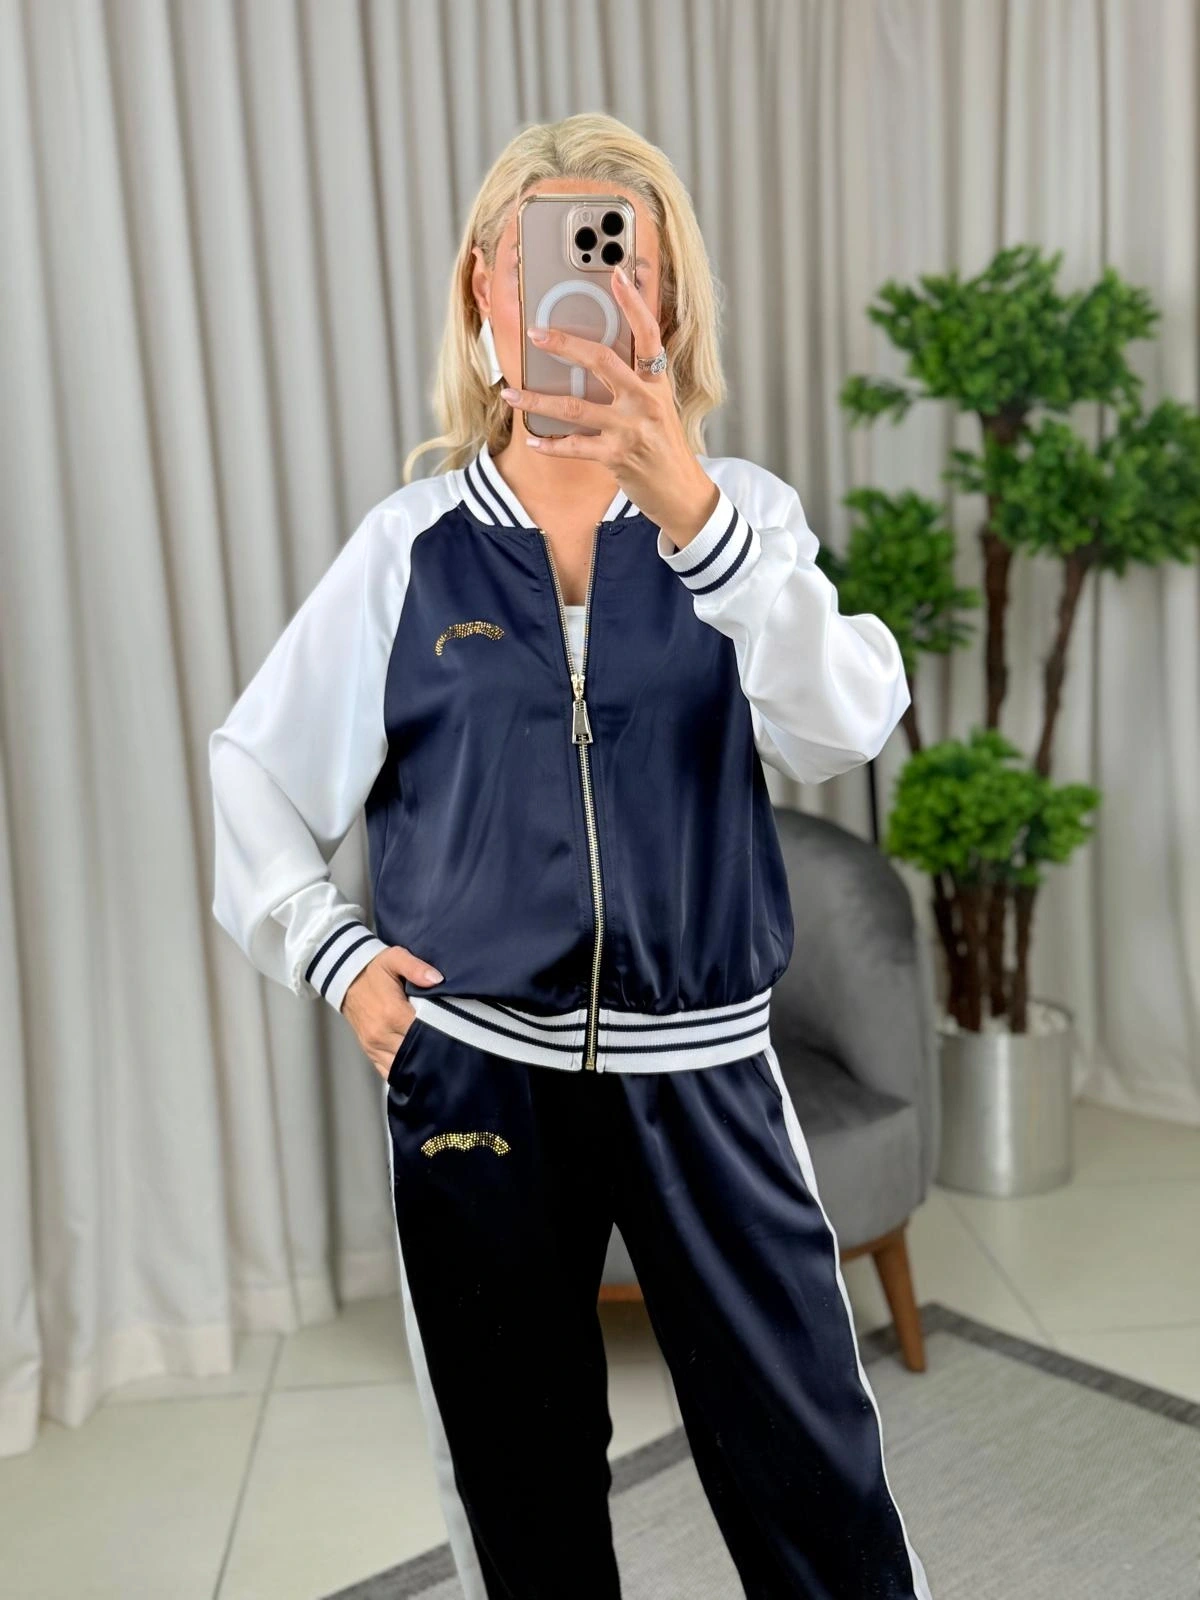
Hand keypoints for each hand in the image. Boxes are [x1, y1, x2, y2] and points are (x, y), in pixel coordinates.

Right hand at [340, 945, 441, 1079]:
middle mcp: (381, 1034)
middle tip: (453, 1046)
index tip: (458, 1031)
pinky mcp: (370, 1052)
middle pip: (415, 1052)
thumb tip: (437, 979)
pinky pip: (389, 1071)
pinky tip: (419, 1068)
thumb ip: (416, 967)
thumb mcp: (395, 958)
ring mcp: (374, 1046)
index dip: (443, 1032)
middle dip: (434, 1051)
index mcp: (392, 1012)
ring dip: (420, 1064)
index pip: (423, 1032)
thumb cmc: (374, 969)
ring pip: (403, 1066)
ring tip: (439, 1058)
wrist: (347, 978)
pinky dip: (404, 1072)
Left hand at [501, 263, 719, 547]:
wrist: (681, 493)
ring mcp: (630, 429)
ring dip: (537, 399)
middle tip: (536, 333)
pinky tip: (531, 439)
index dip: (633, 303)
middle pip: (601, 361)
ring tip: (510, 391)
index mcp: (656, 383)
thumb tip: (592, 362)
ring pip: (575, 406)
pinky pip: (574, 446)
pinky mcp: (617, 456)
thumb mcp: (658, 408)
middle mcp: (645, 401)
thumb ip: (634, 383)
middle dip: (565, 344)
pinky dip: (549, 444)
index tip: (615, 275)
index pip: (648, 333)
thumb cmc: (664, 448)